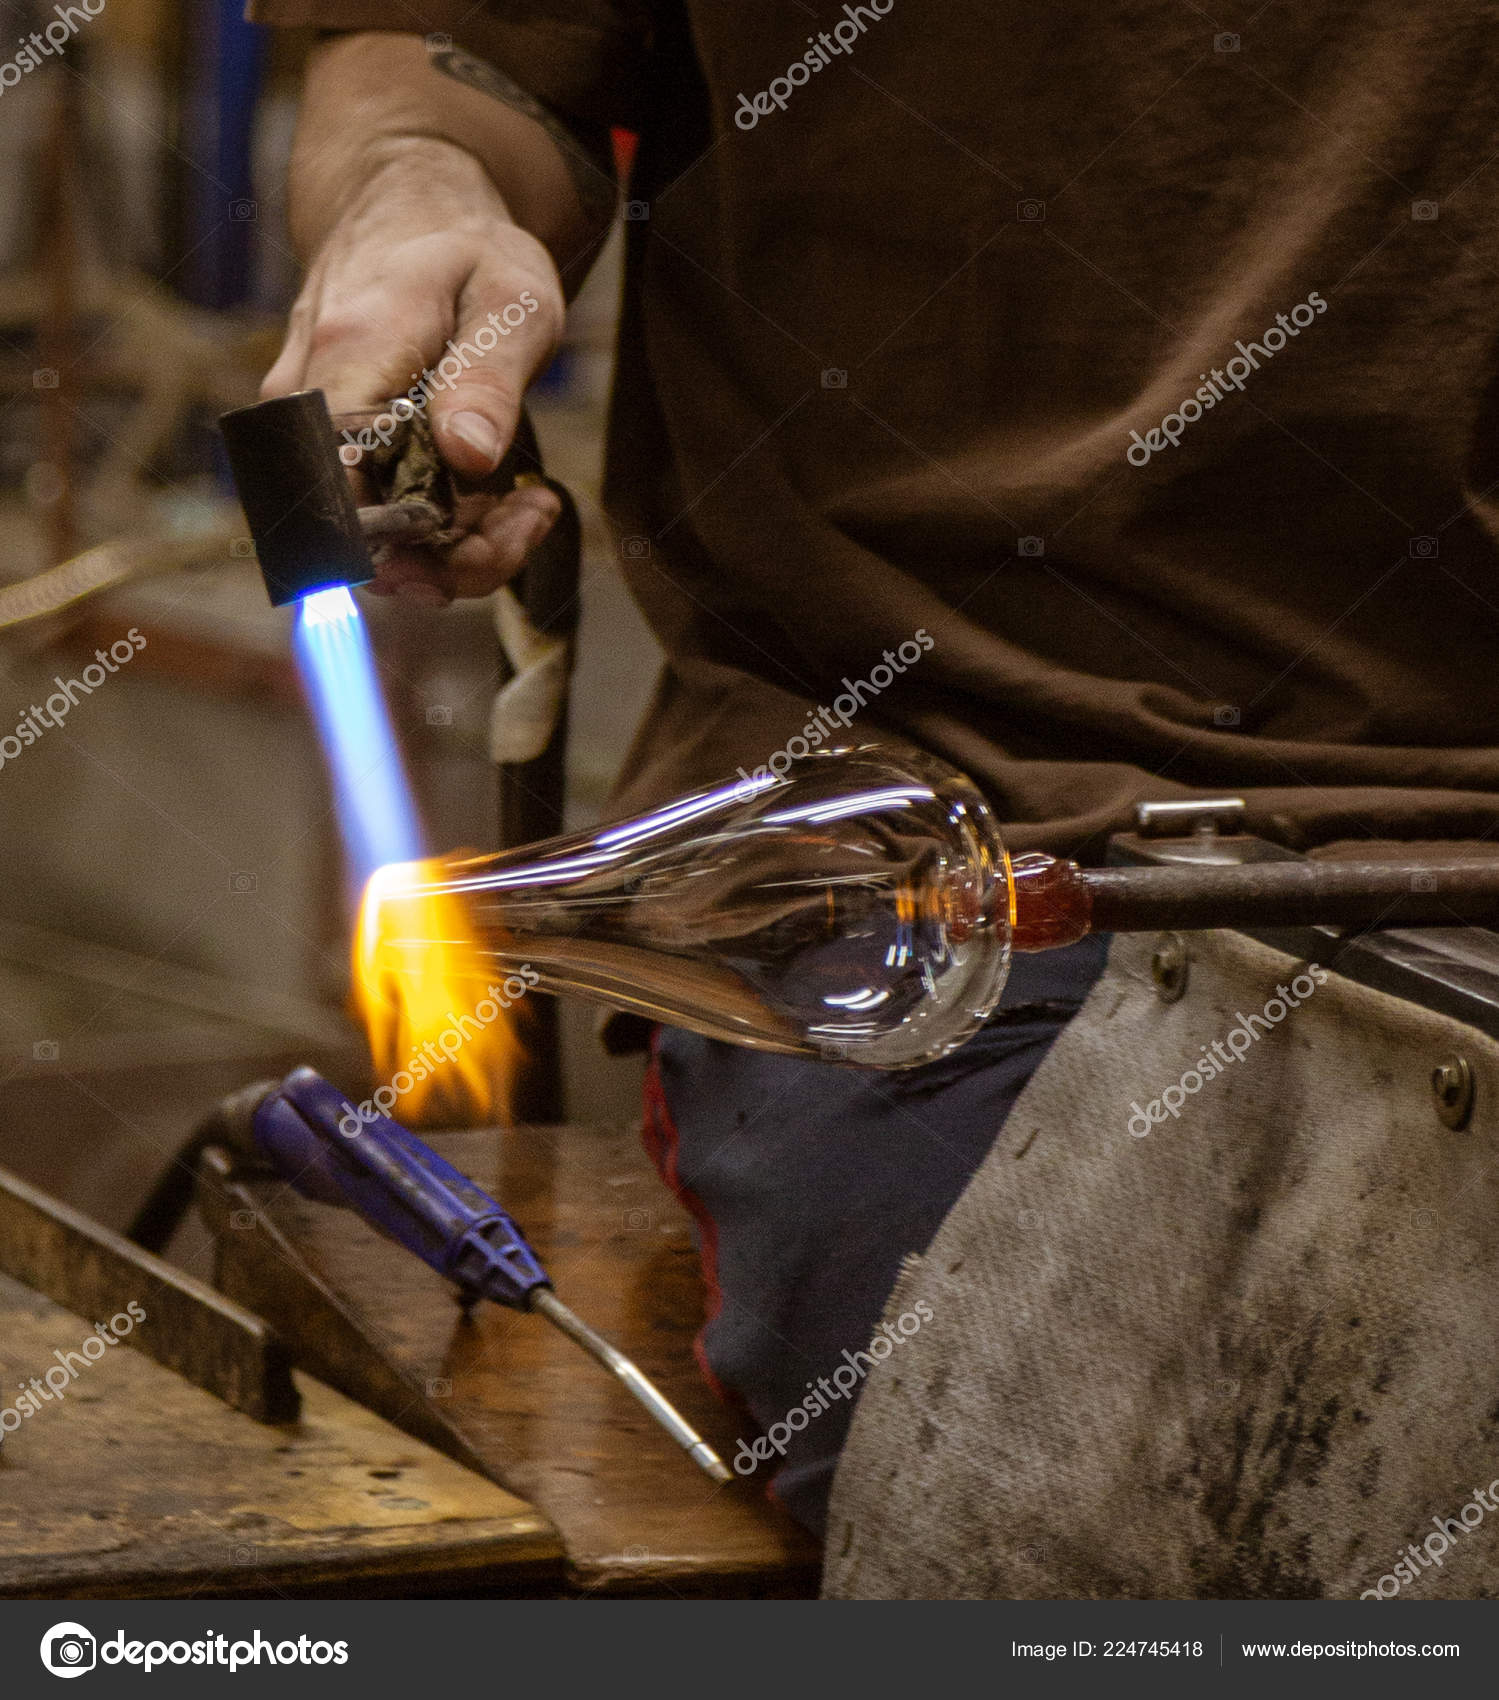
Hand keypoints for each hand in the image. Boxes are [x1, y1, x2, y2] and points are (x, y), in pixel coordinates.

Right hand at [262, 139, 564, 605]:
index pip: (344, 493)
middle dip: (458, 556)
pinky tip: (502, 498)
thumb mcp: (510, 298)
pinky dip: (448, 529)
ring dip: (461, 549)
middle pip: (362, 538)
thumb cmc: (466, 250)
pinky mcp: (331, 454)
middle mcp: (306, 407)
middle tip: (534, 516)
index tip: (506, 526)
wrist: (408, 212)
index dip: (418, 542)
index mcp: (347, 359)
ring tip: (530, 505)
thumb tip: (466, 457)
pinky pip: (383, 520)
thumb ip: (488, 378)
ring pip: (375, 543)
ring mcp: (311, 435)